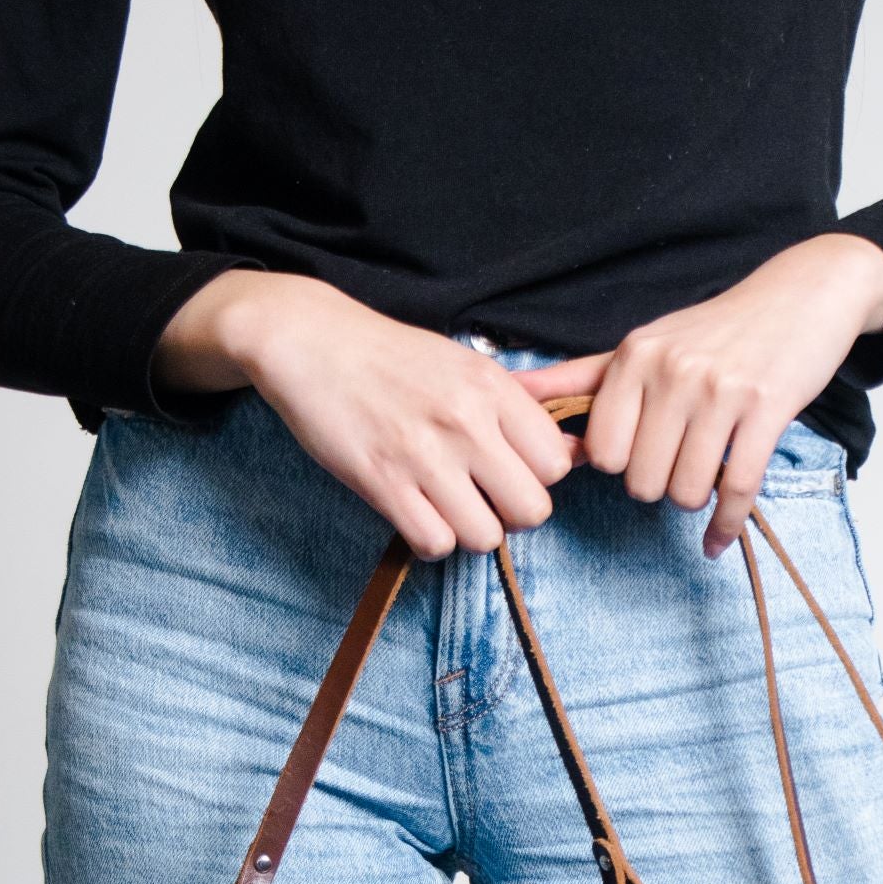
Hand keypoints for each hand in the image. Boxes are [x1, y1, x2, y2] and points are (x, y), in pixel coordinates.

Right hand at [152, 273, 574, 560]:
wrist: (311, 341)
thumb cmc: (390, 356)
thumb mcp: (464, 364)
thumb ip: (515, 407)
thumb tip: (571, 452)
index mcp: (492, 387)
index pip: (556, 463)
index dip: (538, 478)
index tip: (511, 472)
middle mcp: (466, 422)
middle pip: (533, 509)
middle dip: (512, 514)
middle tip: (485, 499)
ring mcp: (424, 455)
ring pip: (485, 536)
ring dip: (469, 531)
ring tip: (449, 510)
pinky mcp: (382, 482)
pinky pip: (434, 543)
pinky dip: (430, 541)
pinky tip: (418, 517)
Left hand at [513, 235, 882, 557]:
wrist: (800, 296)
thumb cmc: (714, 331)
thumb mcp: (643, 346)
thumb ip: (580, 378)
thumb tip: (511, 391)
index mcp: (635, 357)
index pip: (603, 452)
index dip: (620, 466)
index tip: (640, 455)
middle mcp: (673, 372)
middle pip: (641, 480)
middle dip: (657, 487)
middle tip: (677, 466)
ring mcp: (721, 392)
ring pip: (686, 490)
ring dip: (694, 499)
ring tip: (704, 476)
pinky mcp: (766, 411)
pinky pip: (737, 490)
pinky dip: (725, 526)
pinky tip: (718, 539)